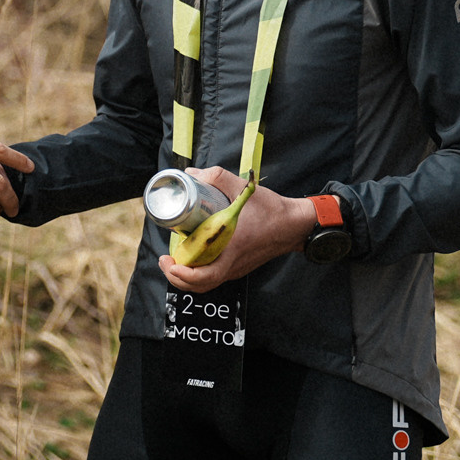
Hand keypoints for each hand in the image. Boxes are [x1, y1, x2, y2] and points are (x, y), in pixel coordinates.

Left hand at [157, 166, 312, 292]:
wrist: (294, 225)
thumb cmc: (271, 209)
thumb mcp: (244, 188)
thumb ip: (216, 177)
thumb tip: (190, 174)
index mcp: (233, 249)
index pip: (206, 276)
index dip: (183, 275)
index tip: (170, 262)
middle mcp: (234, 264)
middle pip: (200, 286)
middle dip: (177, 277)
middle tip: (165, 260)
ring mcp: (237, 268)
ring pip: (206, 284)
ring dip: (186, 277)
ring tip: (172, 260)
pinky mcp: (239, 266)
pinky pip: (215, 276)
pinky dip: (199, 273)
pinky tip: (190, 257)